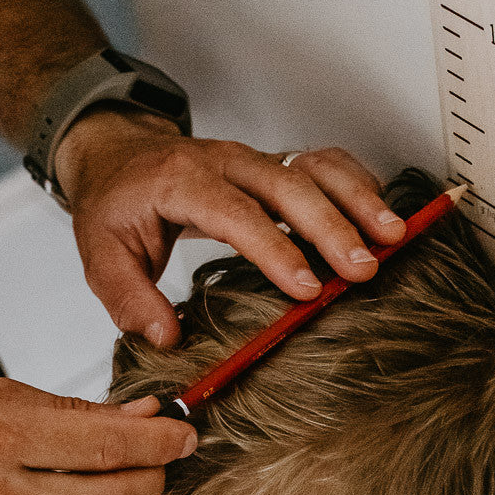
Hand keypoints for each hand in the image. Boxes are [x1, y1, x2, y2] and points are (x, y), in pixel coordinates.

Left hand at [54, 107, 407, 344]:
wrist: (120, 156)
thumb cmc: (116, 207)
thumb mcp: (101, 255)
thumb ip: (129, 299)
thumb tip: (166, 337)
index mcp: (182, 181)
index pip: (236, 213)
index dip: (275, 250)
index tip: (307, 289)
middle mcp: (226, 162)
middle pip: (289, 184)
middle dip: (331, 226)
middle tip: (363, 269)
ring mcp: (255, 160)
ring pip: (315, 166)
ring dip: (358, 198)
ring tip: (392, 237)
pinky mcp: (275, 164)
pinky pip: (325, 163)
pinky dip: (358, 184)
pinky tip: (381, 217)